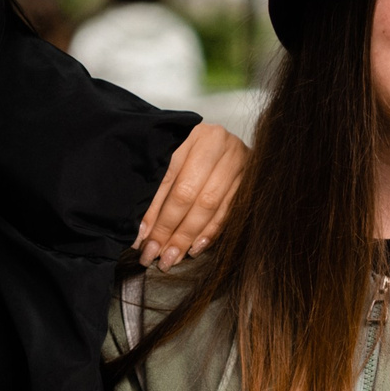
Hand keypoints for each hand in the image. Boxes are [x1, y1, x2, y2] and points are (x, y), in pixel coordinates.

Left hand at [137, 122, 244, 270]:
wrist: (228, 139)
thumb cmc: (191, 149)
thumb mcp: (171, 155)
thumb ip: (158, 186)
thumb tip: (141, 231)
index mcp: (189, 133)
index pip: (167, 178)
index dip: (152, 210)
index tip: (140, 237)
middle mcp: (216, 143)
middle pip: (188, 193)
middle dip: (168, 228)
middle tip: (154, 253)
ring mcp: (237, 159)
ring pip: (208, 205)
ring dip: (187, 236)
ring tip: (171, 257)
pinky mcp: (249, 177)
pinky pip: (228, 211)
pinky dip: (210, 233)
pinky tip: (194, 248)